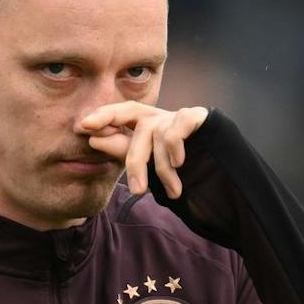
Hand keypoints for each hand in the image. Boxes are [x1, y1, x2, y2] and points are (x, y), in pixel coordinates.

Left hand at [79, 102, 208, 200]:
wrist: (220, 170)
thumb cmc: (175, 165)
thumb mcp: (145, 161)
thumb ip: (121, 150)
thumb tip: (93, 139)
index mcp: (141, 122)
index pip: (119, 112)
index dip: (102, 116)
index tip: (83, 126)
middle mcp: (157, 115)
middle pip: (137, 126)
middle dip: (136, 162)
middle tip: (137, 191)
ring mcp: (175, 114)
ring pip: (157, 137)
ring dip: (164, 170)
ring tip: (172, 191)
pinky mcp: (195, 116)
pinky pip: (175, 133)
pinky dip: (175, 151)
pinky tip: (182, 164)